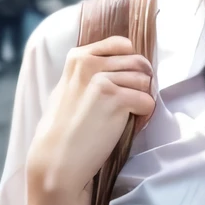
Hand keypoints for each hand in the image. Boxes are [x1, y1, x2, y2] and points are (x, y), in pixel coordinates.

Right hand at [26, 36, 155, 199]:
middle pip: (138, 63)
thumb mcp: (67, 89)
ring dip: (141, 100)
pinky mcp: (116, 100)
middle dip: (140, 83)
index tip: (127, 82)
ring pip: (144, 81)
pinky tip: (128, 125)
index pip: (122, 45)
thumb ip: (88, 73)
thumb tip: (119, 66)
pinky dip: (143, 115)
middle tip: (129, 103)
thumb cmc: (61, 130)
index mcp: (78, 57)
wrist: (56, 159)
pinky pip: (147, 101)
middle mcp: (90, 64)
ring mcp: (103, 80)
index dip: (131, 63)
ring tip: (125, 116)